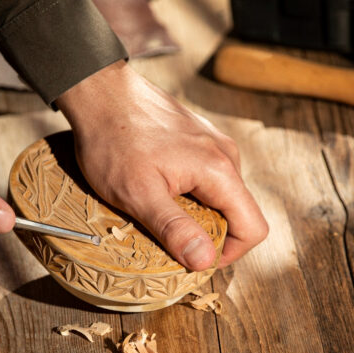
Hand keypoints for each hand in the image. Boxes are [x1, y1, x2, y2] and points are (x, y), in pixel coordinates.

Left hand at [56, 60, 267, 269]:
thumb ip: (175, 229)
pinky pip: (206, 178)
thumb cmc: (113, 140)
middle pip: (238, 214)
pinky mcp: (199, 138)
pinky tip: (155, 187)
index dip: (229, 254)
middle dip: (208, 234)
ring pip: (220, 196)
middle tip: (166, 236)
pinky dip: (187, 193)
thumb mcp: (138, 194)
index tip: (192, 259)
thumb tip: (204, 261)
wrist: (99, 91)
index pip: (254, 228)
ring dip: (195, 213)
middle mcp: (226, 155)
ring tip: (156, 208)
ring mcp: (214, 144)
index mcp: (220, 171)